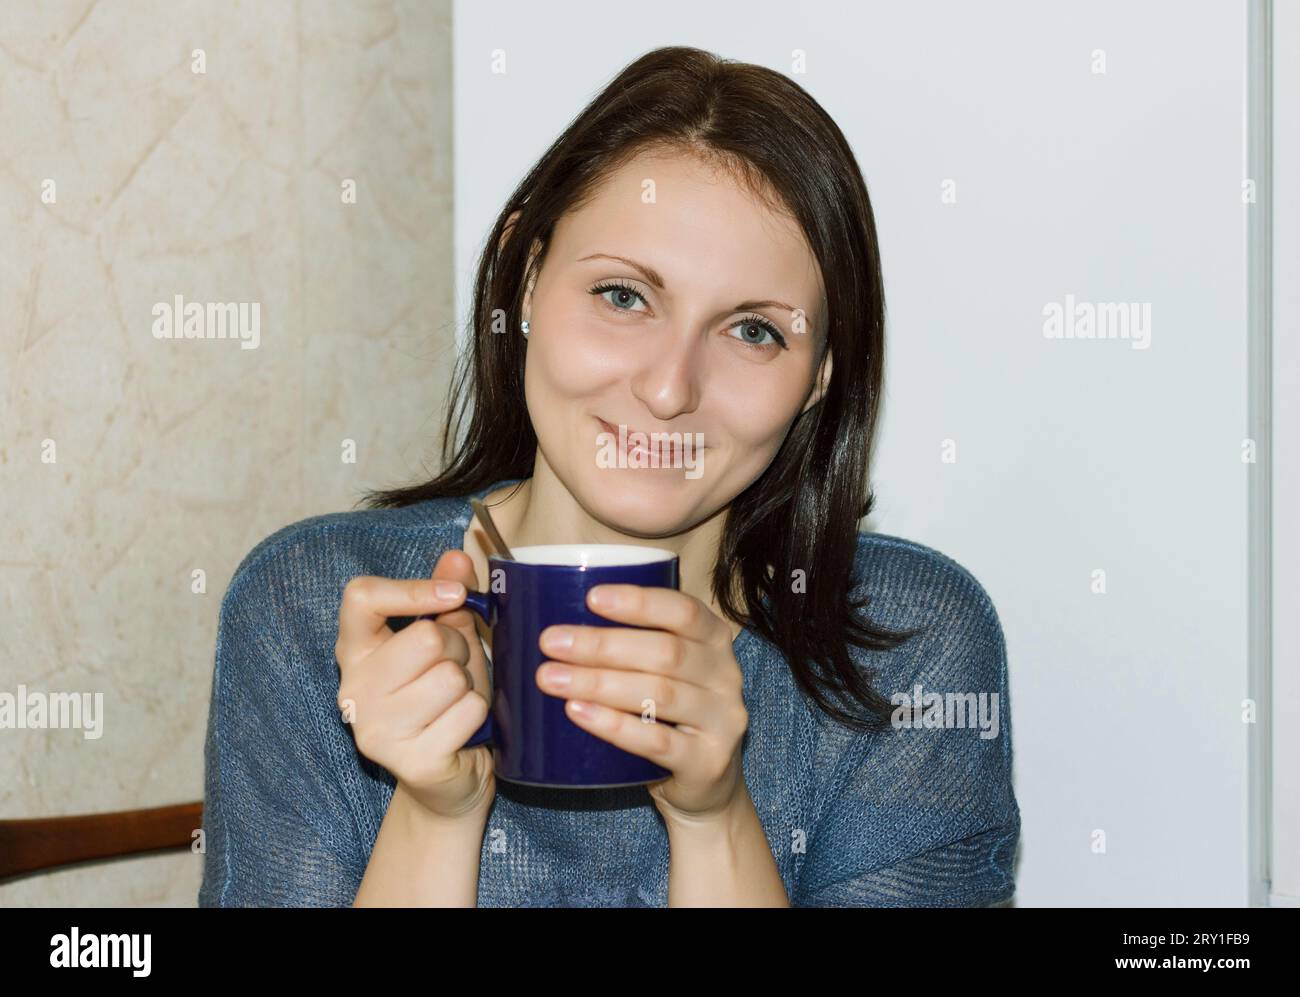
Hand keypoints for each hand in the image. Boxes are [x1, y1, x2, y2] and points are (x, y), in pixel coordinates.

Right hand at [335, 550, 495, 821]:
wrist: (448, 781)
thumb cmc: (446, 702)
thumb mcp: (448, 644)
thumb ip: (448, 599)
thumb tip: (458, 556)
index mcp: (356, 652)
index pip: (361, 597)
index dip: (411, 589)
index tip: (453, 595)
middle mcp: (354, 689)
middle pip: (426, 637)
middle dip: (458, 648)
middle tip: (455, 671)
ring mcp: (376, 729)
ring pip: (451, 676)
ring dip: (470, 686)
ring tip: (456, 703)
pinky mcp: (408, 761)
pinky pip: (467, 711)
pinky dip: (478, 716)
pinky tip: (462, 731)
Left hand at [534, 584, 748, 822]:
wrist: (707, 784)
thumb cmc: (670, 714)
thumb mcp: (665, 670)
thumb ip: (631, 643)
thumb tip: (556, 618)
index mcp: (714, 640)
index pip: (683, 611)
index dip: (639, 602)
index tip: (591, 598)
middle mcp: (726, 675)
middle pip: (665, 652)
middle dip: (602, 645)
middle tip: (550, 643)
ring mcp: (722, 721)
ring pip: (659, 694)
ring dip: (599, 683)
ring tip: (551, 678)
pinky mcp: (707, 762)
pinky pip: (657, 742)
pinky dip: (614, 726)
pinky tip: (579, 712)